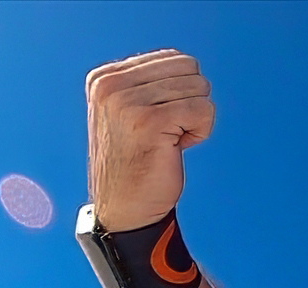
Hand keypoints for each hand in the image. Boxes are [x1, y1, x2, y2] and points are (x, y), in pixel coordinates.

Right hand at [86, 49, 214, 231]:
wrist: (125, 210)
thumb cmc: (135, 164)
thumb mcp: (130, 113)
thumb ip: (148, 83)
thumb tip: (186, 63)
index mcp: (104, 78)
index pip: (173, 58)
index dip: (180, 92)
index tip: (159, 123)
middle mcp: (111, 85)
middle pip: (189, 69)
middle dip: (190, 103)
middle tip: (168, 133)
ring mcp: (127, 102)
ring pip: (199, 88)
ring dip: (195, 119)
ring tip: (169, 142)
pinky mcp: (149, 121)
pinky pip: (203, 109)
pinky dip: (202, 132)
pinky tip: (178, 148)